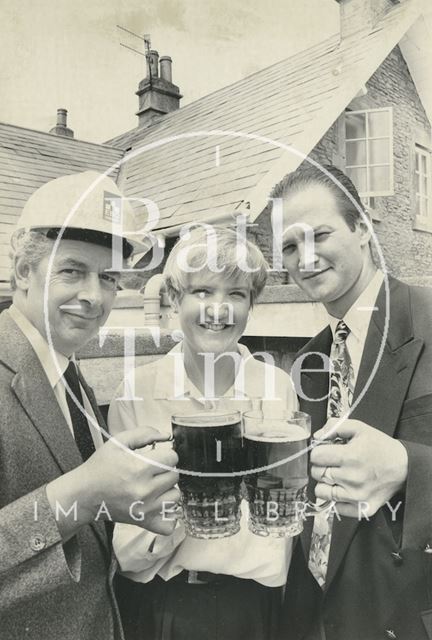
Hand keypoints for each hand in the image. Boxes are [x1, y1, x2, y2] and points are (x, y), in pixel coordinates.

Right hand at [46, 427, 179, 539]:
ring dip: (167, 490)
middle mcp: (145, 490)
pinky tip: (157, 506)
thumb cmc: (100, 467)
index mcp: (139, 468)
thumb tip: (166, 436)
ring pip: (175, 496)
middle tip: (151, 472)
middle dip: (166, 471)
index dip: (166, 454)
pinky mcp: (144, 522)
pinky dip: (167, 516)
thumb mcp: (118, 442)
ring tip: (153, 487)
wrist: (84, 494)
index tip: (156, 457)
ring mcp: (146, 509)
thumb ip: (144, 433)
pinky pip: (169, 524)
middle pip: (175, 476)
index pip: (173, 458)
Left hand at [310, 418, 407, 517]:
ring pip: (321, 492)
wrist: (404, 466)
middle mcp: (352, 478)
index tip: (325, 451)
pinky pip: (335, 507)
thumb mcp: (359, 428)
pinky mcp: (362, 509)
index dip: (318, 451)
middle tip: (332, 463)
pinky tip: (344, 488)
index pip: (316, 456)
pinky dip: (336, 498)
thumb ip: (334, 426)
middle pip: (316, 473)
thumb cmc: (380, 447)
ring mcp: (357, 496)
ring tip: (337, 476)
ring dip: (325, 483)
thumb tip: (317, 436)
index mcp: (350, 456)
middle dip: (321, 465)